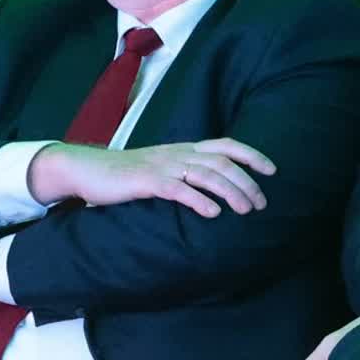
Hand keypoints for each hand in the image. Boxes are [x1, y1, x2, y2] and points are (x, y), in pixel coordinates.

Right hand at [28, 138, 275, 217]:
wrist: (86, 169)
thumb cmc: (127, 173)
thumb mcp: (163, 167)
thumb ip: (186, 172)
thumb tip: (215, 189)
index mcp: (184, 148)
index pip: (226, 145)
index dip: (252, 155)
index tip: (272, 170)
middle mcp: (178, 153)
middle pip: (223, 163)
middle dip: (247, 182)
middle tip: (262, 203)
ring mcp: (162, 166)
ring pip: (206, 175)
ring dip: (231, 192)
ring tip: (246, 210)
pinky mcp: (146, 181)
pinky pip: (178, 190)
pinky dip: (198, 200)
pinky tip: (212, 213)